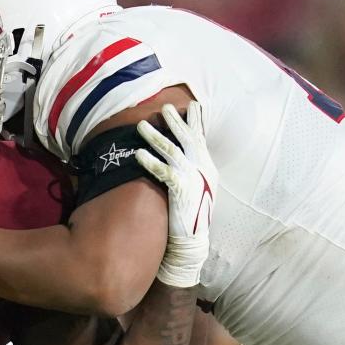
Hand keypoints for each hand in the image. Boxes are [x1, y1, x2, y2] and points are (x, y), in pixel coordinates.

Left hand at [136, 101, 216, 287]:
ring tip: (140, 126)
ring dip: (155, 137)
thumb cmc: (192, 212)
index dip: (196, 121)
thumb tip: (182, 152)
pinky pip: (163, 172)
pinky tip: (138, 154)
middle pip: (187, 139)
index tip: (191, 105)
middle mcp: (201, 168)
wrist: (192, 239)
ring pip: (171, 151)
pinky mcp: (180, 190)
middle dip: (176, 121)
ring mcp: (191, 178)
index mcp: (206, 166)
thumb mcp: (198, 186)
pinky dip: (150, 161)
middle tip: (165, 106)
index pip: (200, 138)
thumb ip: (193, 168)